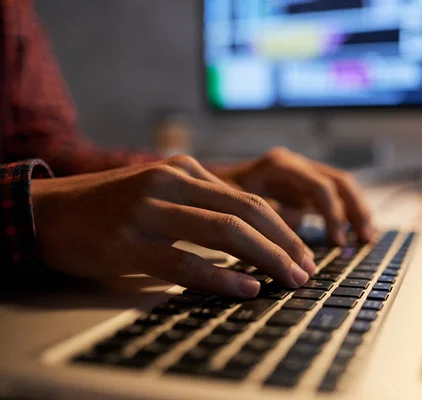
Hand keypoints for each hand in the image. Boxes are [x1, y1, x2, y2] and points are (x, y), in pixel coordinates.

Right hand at [31, 155, 315, 297]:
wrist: (50, 210)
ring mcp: (150, 210)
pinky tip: (246, 288)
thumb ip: (203, 204)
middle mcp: (172, 181)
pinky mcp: (130, 242)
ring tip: (290, 280)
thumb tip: (252, 235)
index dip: (283, 228)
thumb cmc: (112, 207)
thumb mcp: (162, 191)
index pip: (249, 198)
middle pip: (246, 213)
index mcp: (185, 169)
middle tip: (306, 270)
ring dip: (266, 258)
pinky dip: (221, 277)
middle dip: (284, 244)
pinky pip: (186, 261)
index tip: (303, 253)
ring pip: (224, 233)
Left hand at [214, 147, 374, 245]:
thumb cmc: (211, 197)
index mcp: (278, 164)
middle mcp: (293, 164)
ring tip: (369, 238)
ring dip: (357, 211)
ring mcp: (299, 173)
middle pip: (338, 182)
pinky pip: (332, 196)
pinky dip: (346, 213)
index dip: (332, 214)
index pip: (319, 186)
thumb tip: (297, 226)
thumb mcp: (231, 206)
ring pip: (340, 186)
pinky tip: (356, 233)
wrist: (200, 186)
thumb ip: (266, 213)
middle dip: (354, 211)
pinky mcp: (301, 186)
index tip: (337, 242)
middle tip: (365, 240)